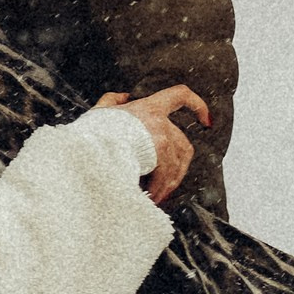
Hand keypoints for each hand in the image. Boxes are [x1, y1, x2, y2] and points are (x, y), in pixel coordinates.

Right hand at [98, 84, 210, 204]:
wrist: (87, 145)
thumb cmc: (92, 133)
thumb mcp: (100, 112)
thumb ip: (112, 102)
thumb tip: (124, 96)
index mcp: (148, 106)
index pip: (180, 95)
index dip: (197, 105)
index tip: (206, 120)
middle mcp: (158, 118)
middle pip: (182, 143)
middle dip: (177, 168)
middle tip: (164, 187)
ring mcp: (161, 134)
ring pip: (175, 163)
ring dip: (166, 183)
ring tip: (154, 197)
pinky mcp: (160, 151)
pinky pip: (166, 175)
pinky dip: (159, 189)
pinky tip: (149, 198)